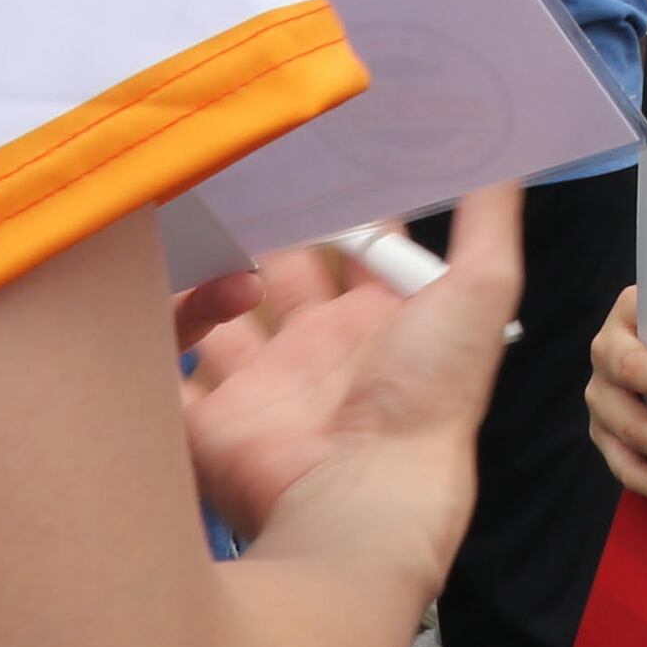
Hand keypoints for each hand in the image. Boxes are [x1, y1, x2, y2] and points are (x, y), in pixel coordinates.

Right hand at [179, 188, 522, 571]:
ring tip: (200, 233)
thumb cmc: (426, 398)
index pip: (355, 248)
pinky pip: (166, 374)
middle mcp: (319, 352)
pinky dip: (151, 337)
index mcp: (378, 323)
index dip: (340, 203)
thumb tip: (504, 150)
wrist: (358, 500)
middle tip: (235, 175)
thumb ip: (488, 224)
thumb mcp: (478, 294)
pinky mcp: (211, 422)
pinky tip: (142, 290)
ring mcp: (261, 387)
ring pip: (219, 318)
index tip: (309, 147)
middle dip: (260, 228)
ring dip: (208, 276)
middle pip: (280, 274)